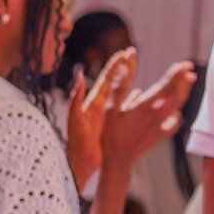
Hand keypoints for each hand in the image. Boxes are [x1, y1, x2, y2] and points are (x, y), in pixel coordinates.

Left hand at [64, 49, 135, 189]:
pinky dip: (130, 97)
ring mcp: (106, 113)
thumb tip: (78, 76)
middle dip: (124, 66)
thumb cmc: (76, 142)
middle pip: (115, 81)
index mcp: (94, 102)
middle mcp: (100, 105)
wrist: (79, 161)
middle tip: (133, 51)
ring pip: (120, 91)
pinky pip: (123, 106)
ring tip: (134, 67)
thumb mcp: (75, 119)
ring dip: (128, 78)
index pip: (107, 79)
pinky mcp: (110, 124)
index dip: (116, 65)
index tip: (125, 52)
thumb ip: (76, 98)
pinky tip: (138, 92)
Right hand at [102, 59, 197, 174]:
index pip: (165, 87)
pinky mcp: (161, 134)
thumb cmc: (111, 134)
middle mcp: (156, 115)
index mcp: (144, 107)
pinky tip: (177, 110)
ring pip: (177, 106)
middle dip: (184, 81)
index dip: (177, 74)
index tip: (185, 64)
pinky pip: (174, 122)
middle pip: (176, 95)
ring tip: (188, 82)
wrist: (118, 160)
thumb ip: (118, 89)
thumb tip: (122, 68)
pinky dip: (177, 114)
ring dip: (184, 93)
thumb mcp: (109, 110)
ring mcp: (160, 126)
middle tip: (190, 69)